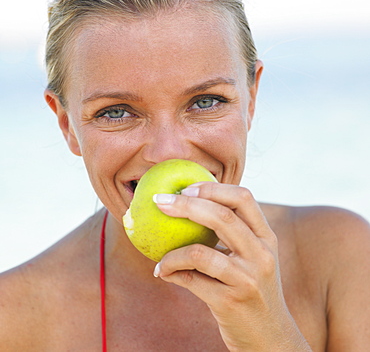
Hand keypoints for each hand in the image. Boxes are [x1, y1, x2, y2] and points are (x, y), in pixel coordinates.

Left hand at [153, 182, 311, 350]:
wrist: (269, 335)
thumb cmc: (252, 288)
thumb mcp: (252, 256)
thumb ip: (233, 232)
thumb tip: (189, 206)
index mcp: (265, 236)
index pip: (243, 197)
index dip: (212, 187)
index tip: (186, 188)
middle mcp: (261, 254)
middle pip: (222, 216)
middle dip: (185, 205)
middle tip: (160, 202)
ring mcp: (247, 278)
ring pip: (201, 252)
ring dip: (171, 252)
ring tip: (159, 257)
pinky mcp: (231, 301)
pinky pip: (191, 280)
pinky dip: (171, 272)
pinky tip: (162, 272)